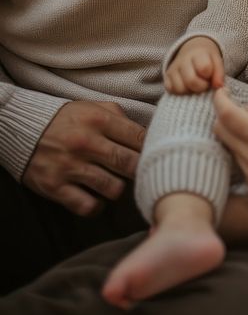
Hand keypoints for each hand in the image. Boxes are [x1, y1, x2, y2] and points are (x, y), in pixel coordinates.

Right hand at [22, 100, 145, 215]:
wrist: (25, 128)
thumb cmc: (68, 120)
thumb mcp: (94, 108)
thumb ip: (121, 118)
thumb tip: (150, 133)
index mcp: (99, 120)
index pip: (139, 138)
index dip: (154, 149)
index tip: (156, 155)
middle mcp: (85, 142)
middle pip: (130, 164)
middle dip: (141, 171)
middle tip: (141, 174)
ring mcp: (69, 166)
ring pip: (113, 188)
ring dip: (118, 189)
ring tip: (114, 183)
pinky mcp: (55, 186)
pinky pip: (87, 206)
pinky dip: (96, 206)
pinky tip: (96, 197)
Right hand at [164, 36, 224, 93]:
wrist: (193, 51)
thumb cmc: (207, 60)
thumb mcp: (217, 62)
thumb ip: (219, 74)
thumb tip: (218, 87)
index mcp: (198, 53)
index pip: (204, 68)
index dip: (209, 76)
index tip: (210, 76)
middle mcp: (183, 60)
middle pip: (191, 81)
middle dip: (201, 87)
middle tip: (204, 84)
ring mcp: (173, 68)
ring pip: (180, 88)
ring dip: (190, 91)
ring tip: (195, 86)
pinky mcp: (166, 76)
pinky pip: (171, 90)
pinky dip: (179, 92)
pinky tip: (186, 87)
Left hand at [213, 90, 247, 217]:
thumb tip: (245, 109)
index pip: (226, 115)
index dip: (220, 100)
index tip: (222, 92)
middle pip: (220, 132)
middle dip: (223, 116)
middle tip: (236, 109)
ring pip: (230, 148)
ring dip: (236, 136)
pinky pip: (241, 164)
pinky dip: (246, 153)